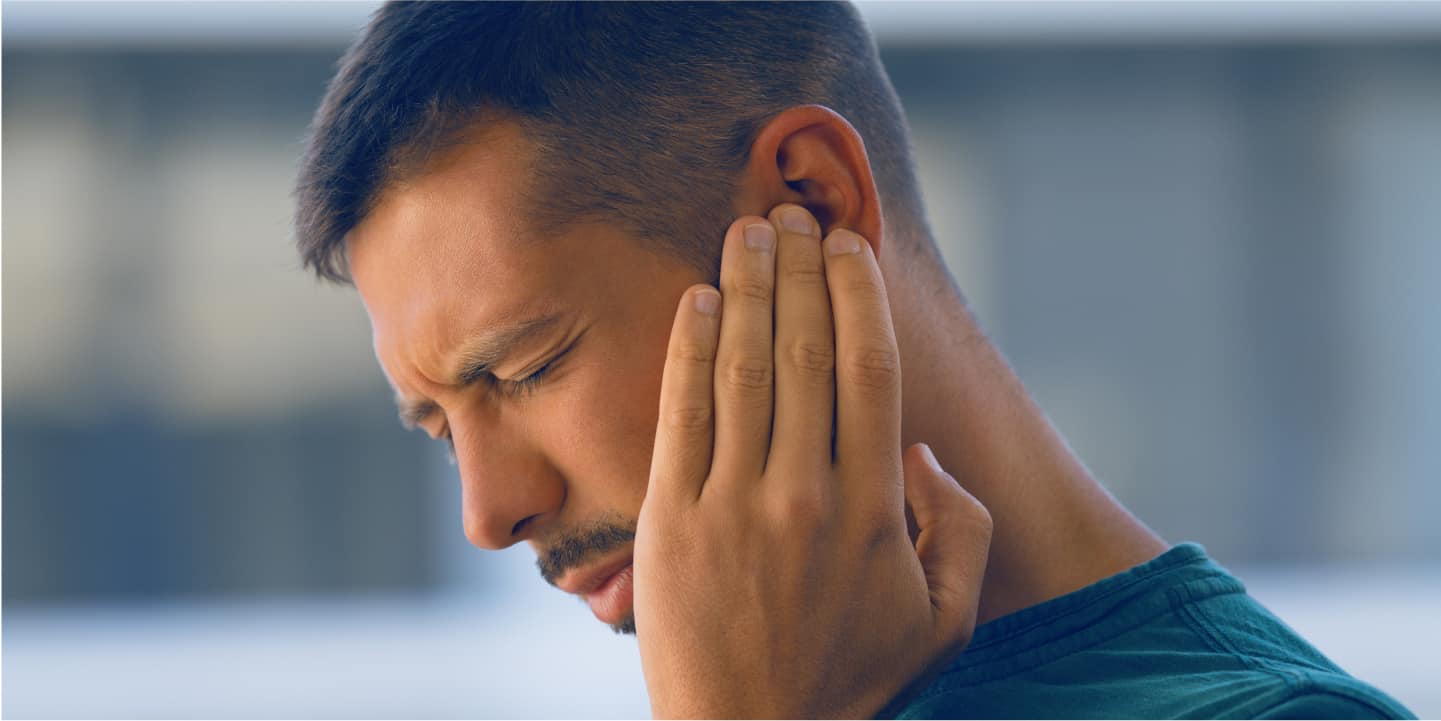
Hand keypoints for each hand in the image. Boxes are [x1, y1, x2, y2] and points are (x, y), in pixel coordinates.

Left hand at [634, 204, 992, 717]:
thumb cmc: (853, 682)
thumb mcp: (945, 621)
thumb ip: (961, 532)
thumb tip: (925, 451)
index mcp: (873, 509)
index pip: (867, 372)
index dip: (857, 297)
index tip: (849, 247)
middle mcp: (803, 493)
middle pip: (803, 351)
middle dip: (800, 270)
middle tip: (794, 211)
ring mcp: (731, 505)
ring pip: (742, 369)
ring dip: (745, 287)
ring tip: (747, 228)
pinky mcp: (669, 523)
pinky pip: (680, 417)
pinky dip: (688, 351)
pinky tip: (695, 299)